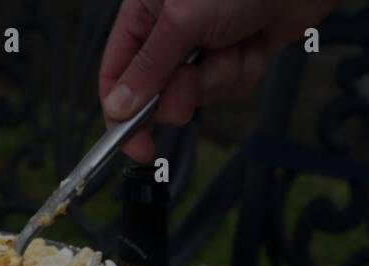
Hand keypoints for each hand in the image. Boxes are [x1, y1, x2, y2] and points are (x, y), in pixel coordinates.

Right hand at [99, 0, 337, 161]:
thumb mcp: (182, 20)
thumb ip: (149, 67)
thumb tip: (119, 106)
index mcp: (143, 16)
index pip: (116, 75)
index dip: (123, 116)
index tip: (138, 145)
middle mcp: (169, 34)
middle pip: (161, 94)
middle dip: (185, 92)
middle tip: (195, 78)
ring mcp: (203, 48)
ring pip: (200, 94)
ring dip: (221, 77)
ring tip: (233, 43)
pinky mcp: (234, 55)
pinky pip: (230, 86)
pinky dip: (244, 71)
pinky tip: (252, 43)